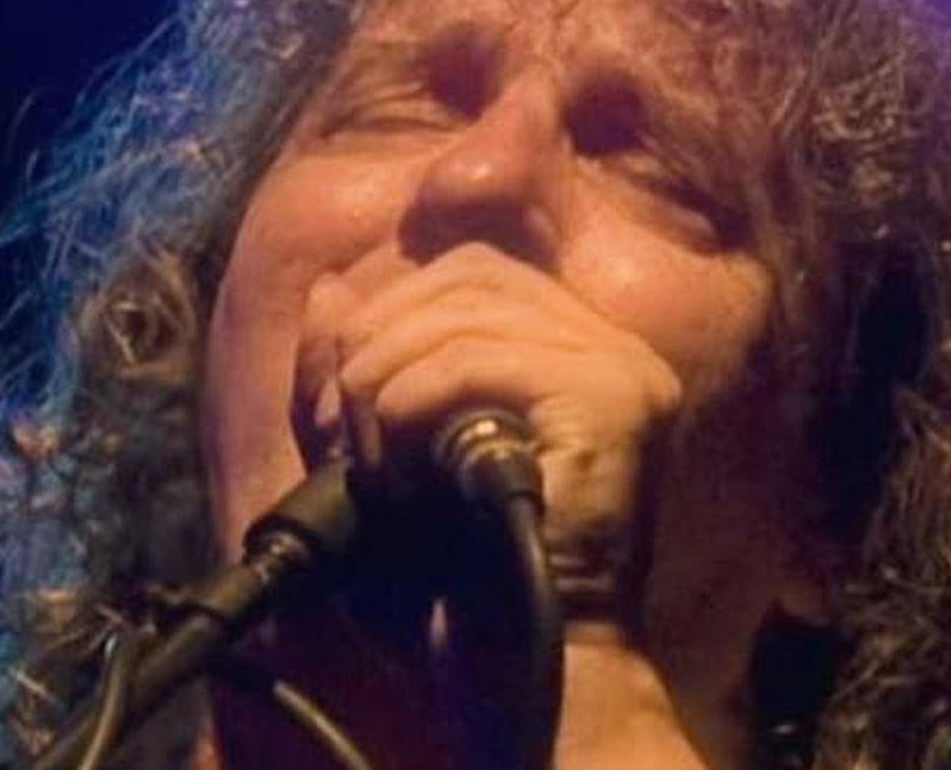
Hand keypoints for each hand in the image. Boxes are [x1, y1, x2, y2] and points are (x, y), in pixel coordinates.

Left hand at [297, 242, 682, 621]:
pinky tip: (398, 468)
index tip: (339, 394)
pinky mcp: (615, 401)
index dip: (394, 310)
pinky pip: (479, 360)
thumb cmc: (466, 583)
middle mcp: (615, 350)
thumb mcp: (389, 458)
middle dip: (381, 335)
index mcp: (578, 355)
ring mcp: (623, 371)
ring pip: (468, 309)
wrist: (531, 676)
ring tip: (367, 456)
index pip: (476, 274)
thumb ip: (361, 369)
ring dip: (385, 376)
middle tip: (337, 422)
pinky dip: (409, 402)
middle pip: (470, 275)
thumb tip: (326, 292)